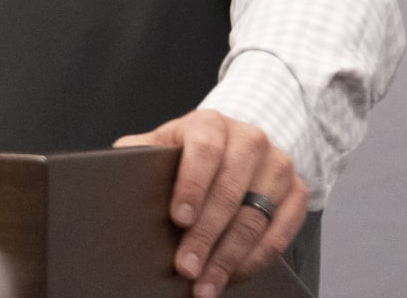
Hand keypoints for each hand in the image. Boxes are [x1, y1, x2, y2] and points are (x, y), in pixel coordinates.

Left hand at [113, 110, 307, 296]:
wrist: (232, 146)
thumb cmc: (187, 152)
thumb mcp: (159, 145)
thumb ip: (136, 155)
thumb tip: (110, 178)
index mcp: (210, 123)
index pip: (204, 150)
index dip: (191, 185)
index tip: (179, 218)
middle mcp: (249, 139)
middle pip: (230, 192)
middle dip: (205, 236)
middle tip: (186, 268)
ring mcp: (277, 165)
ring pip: (255, 218)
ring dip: (229, 257)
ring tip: (205, 284)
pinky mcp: (297, 191)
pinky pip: (280, 232)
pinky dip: (255, 260)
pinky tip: (233, 276)